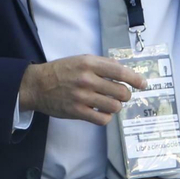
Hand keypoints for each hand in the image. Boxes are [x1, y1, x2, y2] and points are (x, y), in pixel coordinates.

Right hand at [18, 55, 147, 122]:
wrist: (37, 85)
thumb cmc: (60, 71)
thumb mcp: (80, 59)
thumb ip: (101, 63)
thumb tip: (122, 68)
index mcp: (89, 63)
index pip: (120, 72)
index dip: (135, 79)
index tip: (143, 84)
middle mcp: (87, 79)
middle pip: (121, 91)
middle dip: (125, 95)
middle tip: (121, 95)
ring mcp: (82, 97)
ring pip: (114, 106)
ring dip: (116, 106)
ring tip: (109, 103)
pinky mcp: (77, 112)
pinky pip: (102, 119)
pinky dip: (106, 117)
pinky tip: (101, 112)